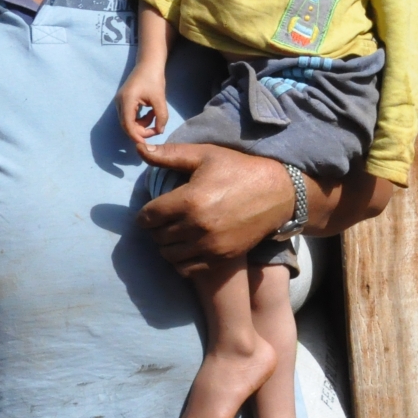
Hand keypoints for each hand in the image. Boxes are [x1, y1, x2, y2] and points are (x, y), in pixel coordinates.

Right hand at [116, 67, 169, 144]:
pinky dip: (140, 119)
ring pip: (128, 122)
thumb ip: (161, 116)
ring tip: (155, 116)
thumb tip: (160, 131)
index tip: (146, 144)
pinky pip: (130, 116)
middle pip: (126, 125)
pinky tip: (151, 113)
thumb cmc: (154, 78)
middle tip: (156, 130)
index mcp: (126, 101)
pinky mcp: (124, 102)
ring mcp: (120, 102)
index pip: (128, 125)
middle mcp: (120, 103)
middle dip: (141, 131)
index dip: (136, 136)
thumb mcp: (160, 98)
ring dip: (142, 124)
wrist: (148, 64)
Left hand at [134, 142, 294, 269]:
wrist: (278, 194)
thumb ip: (170, 154)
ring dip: (167, 245)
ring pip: (169, 255)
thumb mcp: (206, 155)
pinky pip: (187, 268)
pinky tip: (189, 247)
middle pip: (157, 237)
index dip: (145, 214)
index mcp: (189, 200)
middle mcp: (197, 226)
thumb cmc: (240, 170)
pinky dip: (182, 261)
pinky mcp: (222, 257)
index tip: (152, 211)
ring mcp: (210, 245)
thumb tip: (139, 148)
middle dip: (156, 229)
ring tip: (176, 234)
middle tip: (166, 221)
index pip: (148, 217)